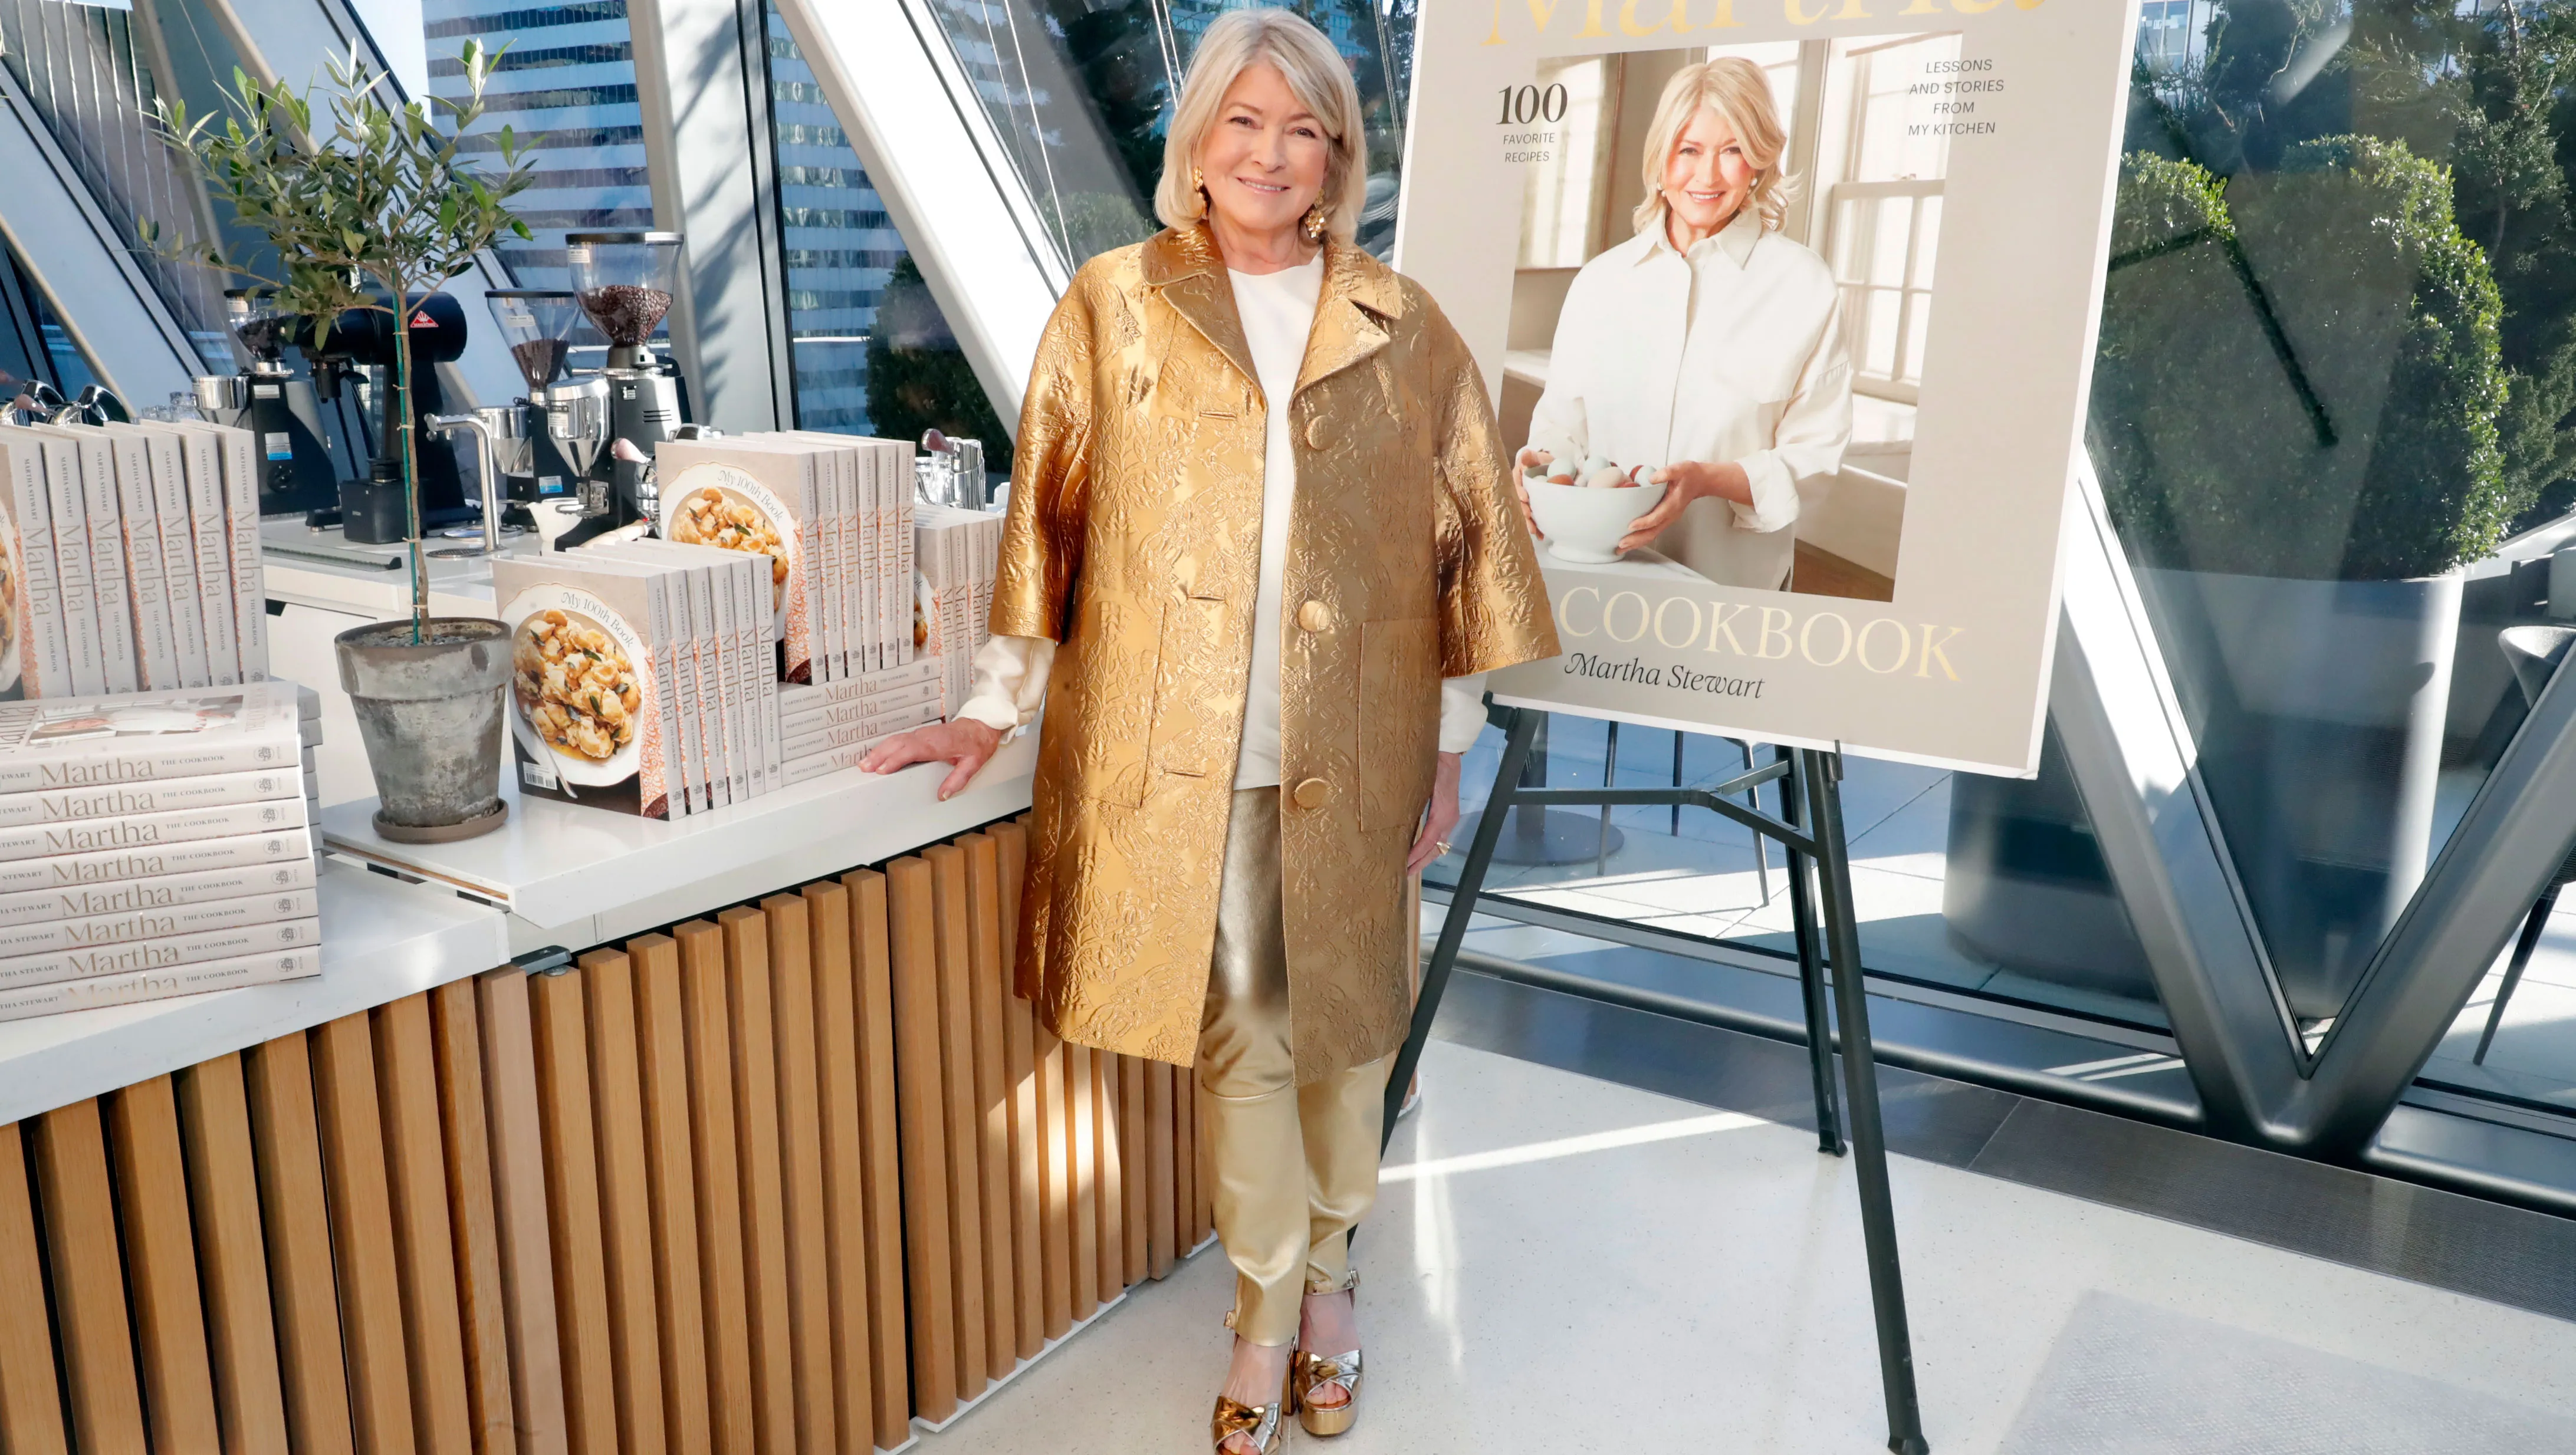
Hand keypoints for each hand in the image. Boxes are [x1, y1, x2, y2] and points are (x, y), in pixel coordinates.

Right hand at [859, 718, 1004, 799]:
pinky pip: (898, 739)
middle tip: (865, 768)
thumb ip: (958, 780)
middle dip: (880, 755)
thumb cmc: (975, 743)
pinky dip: (885, 746)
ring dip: (879, 750)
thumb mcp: (973, 764)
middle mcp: (926, 736)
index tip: (883, 769)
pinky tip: (876, 755)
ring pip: (895, 740)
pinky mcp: (918, 734)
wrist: (979, 726)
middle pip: (898, 743)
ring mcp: (921, 734)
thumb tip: (944, 795)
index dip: (896, 759)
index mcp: (938, 743)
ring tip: (864, 763)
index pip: (912, 750)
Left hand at [1406, 752, 1464, 873]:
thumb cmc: (1432, 767)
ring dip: (1426, 858)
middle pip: (1435, 849)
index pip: (1428, 841)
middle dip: (1421, 863)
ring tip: (1412, 867)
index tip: (1405, 864)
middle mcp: (1448, 820)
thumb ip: (1413, 804)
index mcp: (1442, 815)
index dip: (1417, 854)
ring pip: (1439, 845)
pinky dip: (1430, 847)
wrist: (1448, 755)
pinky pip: (1439, 837)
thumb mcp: (1422, 786)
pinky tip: (1420, 851)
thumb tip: (1396, 821)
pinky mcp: (1448, 815)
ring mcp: (1450, 819)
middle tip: (1406, 874)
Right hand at [1512, 448, 1548, 539]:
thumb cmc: (1542, 463)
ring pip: (1524, 512)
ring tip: (1533, 530)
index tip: (1525, 497)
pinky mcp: (1533, 508)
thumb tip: (1525, 454)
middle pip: (1518, 501)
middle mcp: (1519, 490)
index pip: (1516, 484)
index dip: (1519, 491)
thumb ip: (1531, 458)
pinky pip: (1533, 519)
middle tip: (1529, 516)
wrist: (1552, 470)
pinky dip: (1537, 527)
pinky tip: (1540, 535)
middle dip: (1523, 510)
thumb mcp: (1538, 458)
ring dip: (1528, 522)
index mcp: (1518, 477)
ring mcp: (1526, 500)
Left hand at [1618, 459, 1748, 552]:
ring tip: (1620, 549)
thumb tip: (1652, 478)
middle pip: (1653, 532)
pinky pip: (1652, 532)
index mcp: (1673, 504)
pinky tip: (1629, 542)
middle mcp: (1671, 515)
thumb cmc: (1690, 474)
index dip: (1644, 523)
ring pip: (1652, 535)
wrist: (1701, 481)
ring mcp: (1668, 519)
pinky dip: (1640, 539)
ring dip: (1636, 543)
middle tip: (1620, 545)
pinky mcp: (1665, 520)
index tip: (1630, 526)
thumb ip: (1667, 472)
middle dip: (1636, 540)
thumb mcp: (1680, 468)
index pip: (1657, 517)